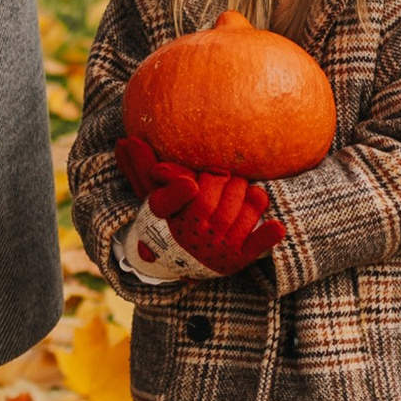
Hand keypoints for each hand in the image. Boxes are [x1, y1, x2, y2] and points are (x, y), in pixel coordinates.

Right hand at [116, 137, 279, 274]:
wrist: (186, 260)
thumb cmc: (173, 217)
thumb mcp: (154, 194)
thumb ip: (142, 167)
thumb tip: (123, 140)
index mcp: (170, 219)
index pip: (171, 203)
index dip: (180, 192)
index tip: (191, 184)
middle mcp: (190, 235)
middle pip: (213, 196)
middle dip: (225, 179)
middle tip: (226, 177)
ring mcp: (216, 248)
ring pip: (239, 209)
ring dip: (248, 195)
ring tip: (243, 191)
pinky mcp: (237, 259)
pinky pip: (254, 245)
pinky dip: (266, 236)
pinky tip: (276, 227)